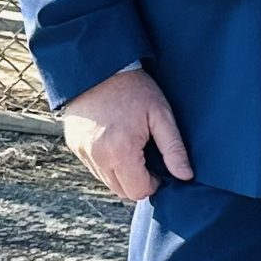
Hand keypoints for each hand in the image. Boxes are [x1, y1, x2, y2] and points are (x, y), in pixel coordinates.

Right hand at [60, 67, 191, 203]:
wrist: (99, 68)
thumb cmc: (134, 90)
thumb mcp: (161, 115)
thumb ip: (174, 149)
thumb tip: (186, 176)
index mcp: (120, 151)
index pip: (138, 191)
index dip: (153, 182)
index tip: (158, 165)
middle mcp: (97, 157)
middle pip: (121, 191)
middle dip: (138, 181)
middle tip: (146, 156)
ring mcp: (83, 152)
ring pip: (107, 182)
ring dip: (122, 174)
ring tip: (131, 147)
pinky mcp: (74, 146)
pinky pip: (94, 168)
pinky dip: (107, 163)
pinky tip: (116, 142)